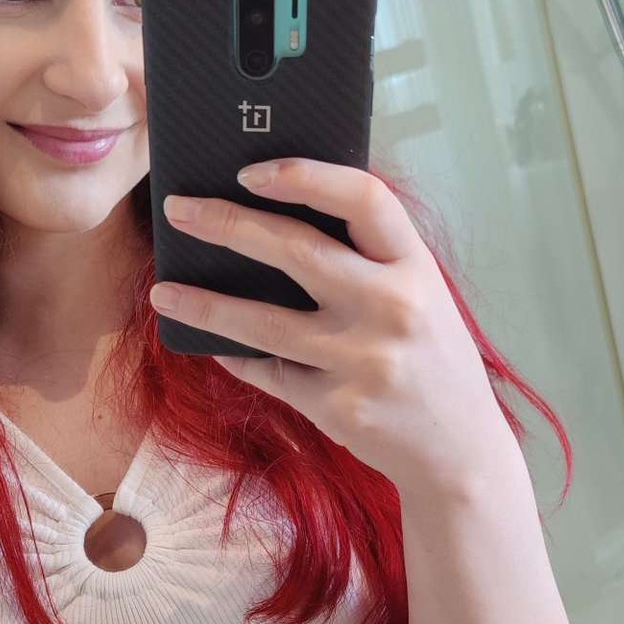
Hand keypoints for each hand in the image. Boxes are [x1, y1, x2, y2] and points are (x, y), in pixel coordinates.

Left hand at [149, 158, 515, 497]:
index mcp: (416, 267)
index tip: (250, 171)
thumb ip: (370, 259)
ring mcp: (365, 361)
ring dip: (204, 304)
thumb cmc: (430, 359)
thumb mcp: (421, 296)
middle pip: (298, 251)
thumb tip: (281, 214)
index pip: (364, 199)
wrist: (460, 452)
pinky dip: (235, 357)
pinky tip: (210, 343)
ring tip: (162, 291)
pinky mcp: (339, 408)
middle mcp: (393, 307)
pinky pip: (269, 373)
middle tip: (178, 211)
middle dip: (228, 225)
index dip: (305, 176)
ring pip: (264, 323)